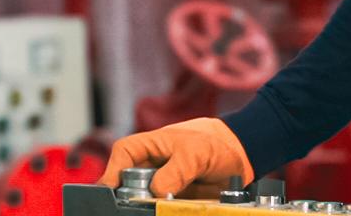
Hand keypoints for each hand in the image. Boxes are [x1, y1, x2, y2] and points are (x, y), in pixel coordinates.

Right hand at [98, 117, 253, 198]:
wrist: (241, 157)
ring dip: (149, 206)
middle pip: (130, 182)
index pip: (124, 153)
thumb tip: (157, 189)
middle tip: (138, 204)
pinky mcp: (176, 201)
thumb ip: (177, 170)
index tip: (109, 188)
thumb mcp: (196, 152)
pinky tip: (171, 211)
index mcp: (152, 145)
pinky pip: (164, 209)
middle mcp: (154, 166)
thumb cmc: (215, 142)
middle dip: (130, 195)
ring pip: (146, 199)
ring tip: (160, 208)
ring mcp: (164, 184)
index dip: (113, 169)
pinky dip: (165, 212)